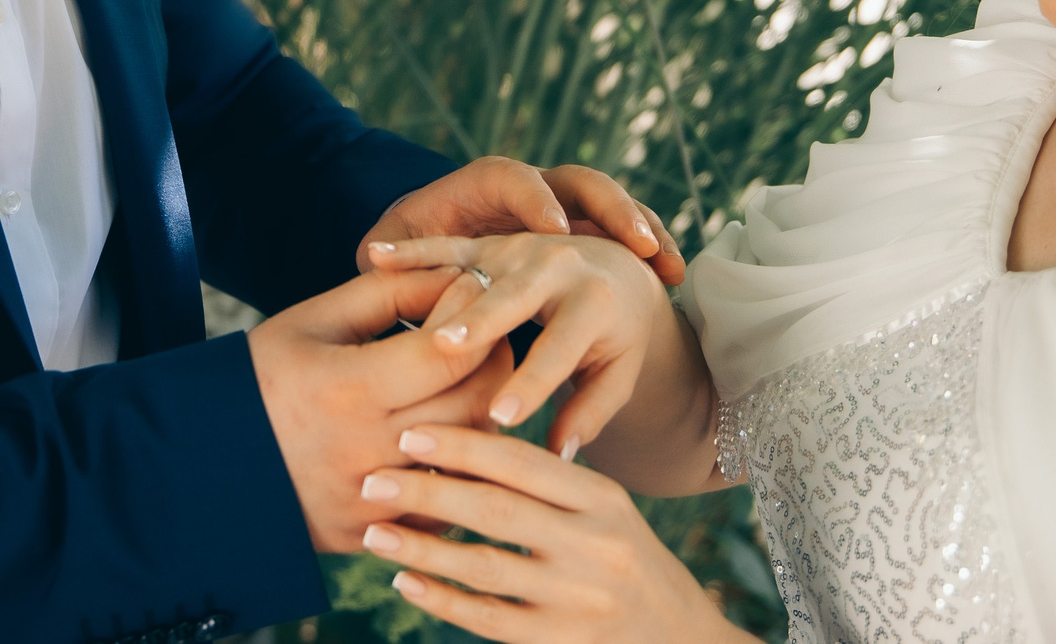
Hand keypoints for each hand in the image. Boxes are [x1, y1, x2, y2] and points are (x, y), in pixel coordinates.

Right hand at [247, 267, 513, 552]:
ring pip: (468, 459)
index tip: (478, 299)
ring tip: (472, 385)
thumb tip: (459, 277)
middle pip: (472, 405)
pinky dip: (459, 473)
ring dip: (485, 417)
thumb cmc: (262, 376)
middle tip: (491, 341)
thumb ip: (390, 292)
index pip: (450, 352)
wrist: (203, 461)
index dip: (477, 320)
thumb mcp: (315, 320)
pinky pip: (444, 506)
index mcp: (347, 389)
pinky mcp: (369, 534)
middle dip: (495, 364)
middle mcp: (363, 450)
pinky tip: (450, 440)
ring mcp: (368, 502)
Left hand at [358, 426, 753, 643]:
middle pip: (496, 509)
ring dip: (422, 547)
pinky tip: (406, 581)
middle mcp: (594, 544)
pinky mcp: (563, 641)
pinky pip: (489, 619)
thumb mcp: (607, 512)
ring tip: (373, 531)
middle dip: (428, 491)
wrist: (683, 640)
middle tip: (372, 479)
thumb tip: (461, 449)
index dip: (461, 445)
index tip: (408, 433)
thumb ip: (550, 485)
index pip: (520, 462)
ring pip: (484, 566)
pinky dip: (442, 599)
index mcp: (601, 498)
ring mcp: (579, 598)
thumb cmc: (629, 564)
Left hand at [360, 158, 683, 286]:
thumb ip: (393, 253)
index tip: (555, 229)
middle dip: (610, 208)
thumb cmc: (416, 248)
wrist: (444, 239)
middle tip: (636, 243)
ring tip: (668, 263)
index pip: (513, 177)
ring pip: (613, 200)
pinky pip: (628, 227)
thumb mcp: (396, 246)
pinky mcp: (588, 227)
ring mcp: (567, 202)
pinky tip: (675, 274)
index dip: (534, 200)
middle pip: (578, 180)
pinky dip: (654, 245)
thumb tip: (374, 259)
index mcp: (485, 182)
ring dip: (642, 227)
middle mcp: (532, 185)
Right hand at [366, 232, 666, 456]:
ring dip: (439, 289)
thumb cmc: (617, 337)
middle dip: (480, 322)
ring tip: (405, 308)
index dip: (531, 383)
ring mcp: (520, 246)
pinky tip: (375, 257)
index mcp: (596, 300)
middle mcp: (559, 264)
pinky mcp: (491, 240)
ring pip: (474, 269)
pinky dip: (413, 250)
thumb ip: (590, 413)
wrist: (620, 268)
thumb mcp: (618, 372)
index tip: (499, 417)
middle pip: (515, 297)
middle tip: (444, 349)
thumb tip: (559, 458)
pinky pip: (448, 245)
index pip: (559, 348)